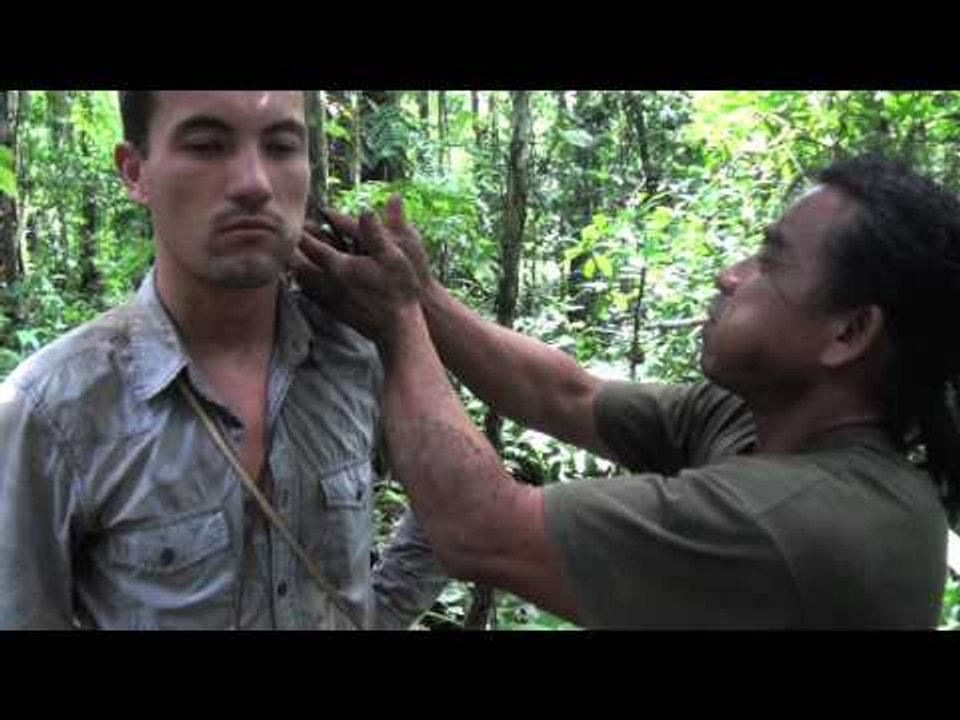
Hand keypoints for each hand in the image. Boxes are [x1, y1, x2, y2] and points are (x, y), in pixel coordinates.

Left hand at [291, 206, 421, 345]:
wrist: (398, 330)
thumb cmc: (399, 292)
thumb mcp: (394, 257)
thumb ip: (376, 234)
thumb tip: (366, 210)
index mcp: (340, 267)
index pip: (311, 246)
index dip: (301, 232)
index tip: (295, 222)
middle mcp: (329, 284)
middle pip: (297, 265)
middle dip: (291, 250)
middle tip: (288, 239)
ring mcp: (330, 300)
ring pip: (302, 282)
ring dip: (295, 267)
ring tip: (293, 256)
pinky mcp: (334, 312)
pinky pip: (311, 296)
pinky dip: (304, 284)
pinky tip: (307, 281)